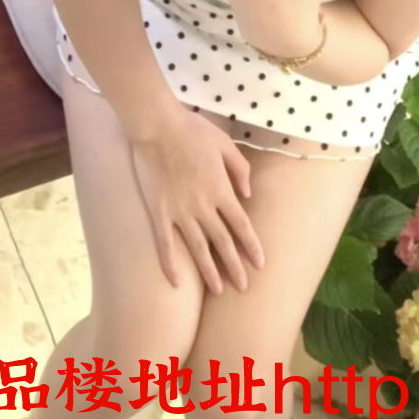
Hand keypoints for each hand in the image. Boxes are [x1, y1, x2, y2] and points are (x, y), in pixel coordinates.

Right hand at [131, 107, 265, 294]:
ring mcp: (180, 212)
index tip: (260, 264)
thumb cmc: (192, 131)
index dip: (251, 246)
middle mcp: (203, 206)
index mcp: (221, 190)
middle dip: (234, 267)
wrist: (158, 127)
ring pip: (198, 249)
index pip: (241, 225)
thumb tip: (246, 194)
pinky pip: (165, 244)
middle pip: (223, 242)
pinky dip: (170, 265)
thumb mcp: (225, 144)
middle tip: (243, 287)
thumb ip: (239, 169)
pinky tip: (176, 283)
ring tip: (218, 291)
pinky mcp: (159, 212)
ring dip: (209, 271)